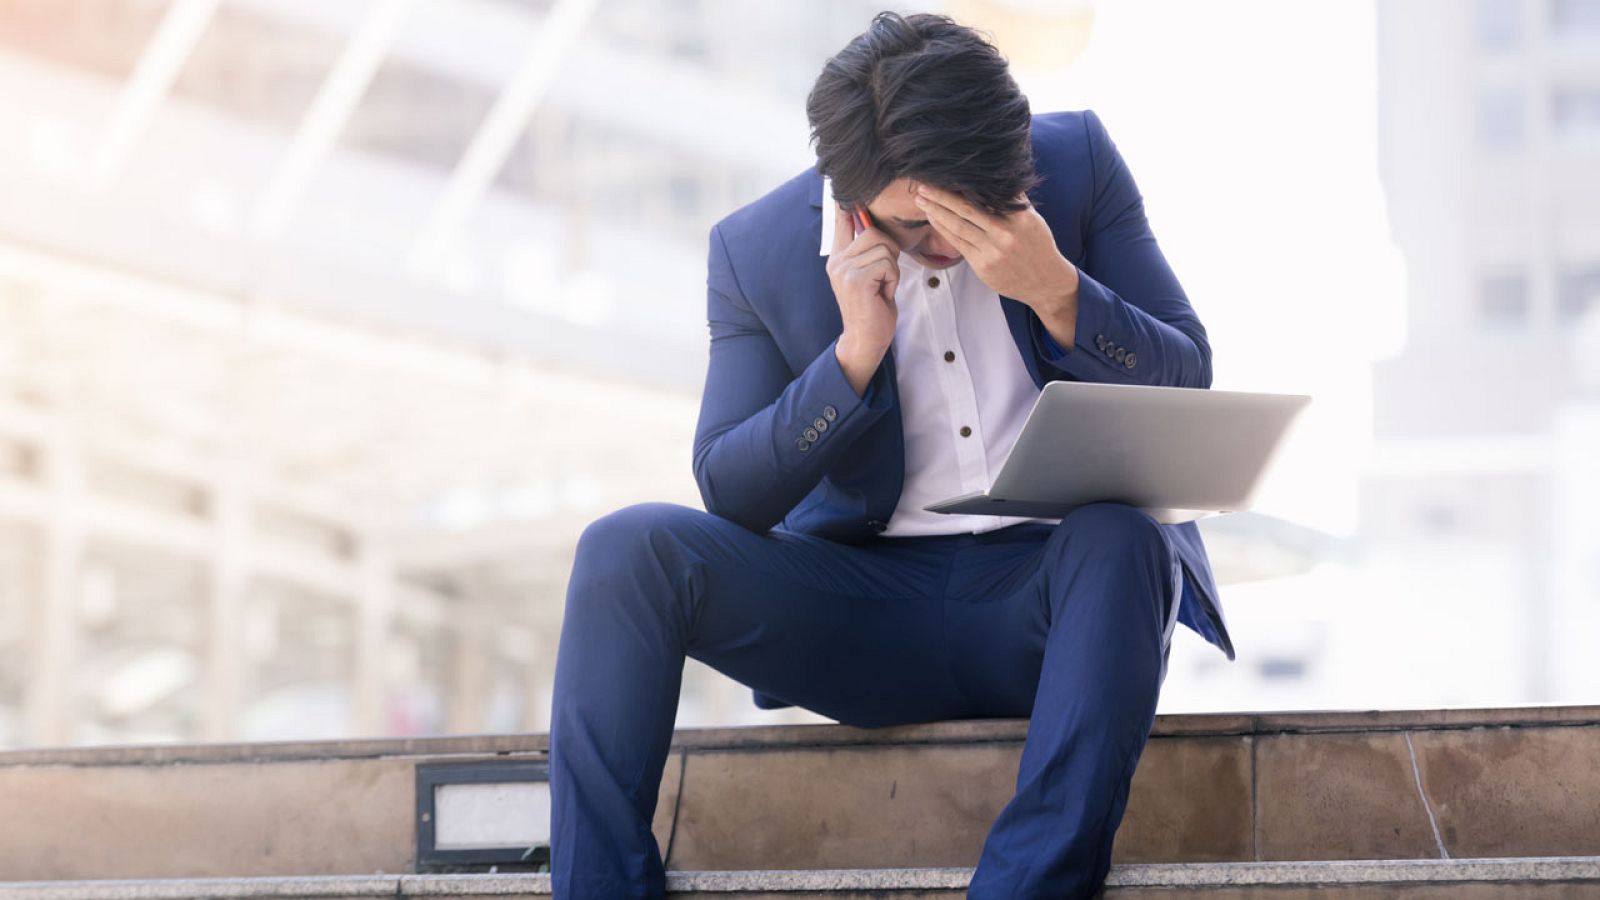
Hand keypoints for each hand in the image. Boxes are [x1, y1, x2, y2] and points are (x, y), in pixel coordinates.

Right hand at [825, 201, 899, 394]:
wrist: (865, 339)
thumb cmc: (872, 307)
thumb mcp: (866, 275)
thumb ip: (865, 252)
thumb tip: (871, 225)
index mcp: (837, 257)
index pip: (840, 220)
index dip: (846, 202)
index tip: (843, 187)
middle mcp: (837, 260)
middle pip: (874, 232)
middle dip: (889, 253)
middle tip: (884, 277)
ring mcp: (844, 269)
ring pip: (884, 248)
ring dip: (892, 269)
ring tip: (882, 287)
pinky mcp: (856, 279)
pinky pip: (888, 264)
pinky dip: (893, 280)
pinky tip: (883, 294)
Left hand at [914, 185, 1080, 347]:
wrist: (1045, 282)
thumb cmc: (1038, 246)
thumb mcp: (1032, 219)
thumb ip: (1012, 202)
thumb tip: (990, 180)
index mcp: (1019, 217)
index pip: (987, 195)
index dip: (964, 184)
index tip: (947, 173)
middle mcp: (1005, 233)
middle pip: (966, 209)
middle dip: (942, 196)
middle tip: (923, 184)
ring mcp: (992, 251)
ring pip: (958, 226)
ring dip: (936, 211)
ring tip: (921, 199)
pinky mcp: (982, 265)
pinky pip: (958, 243)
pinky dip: (944, 229)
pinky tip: (933, 218)